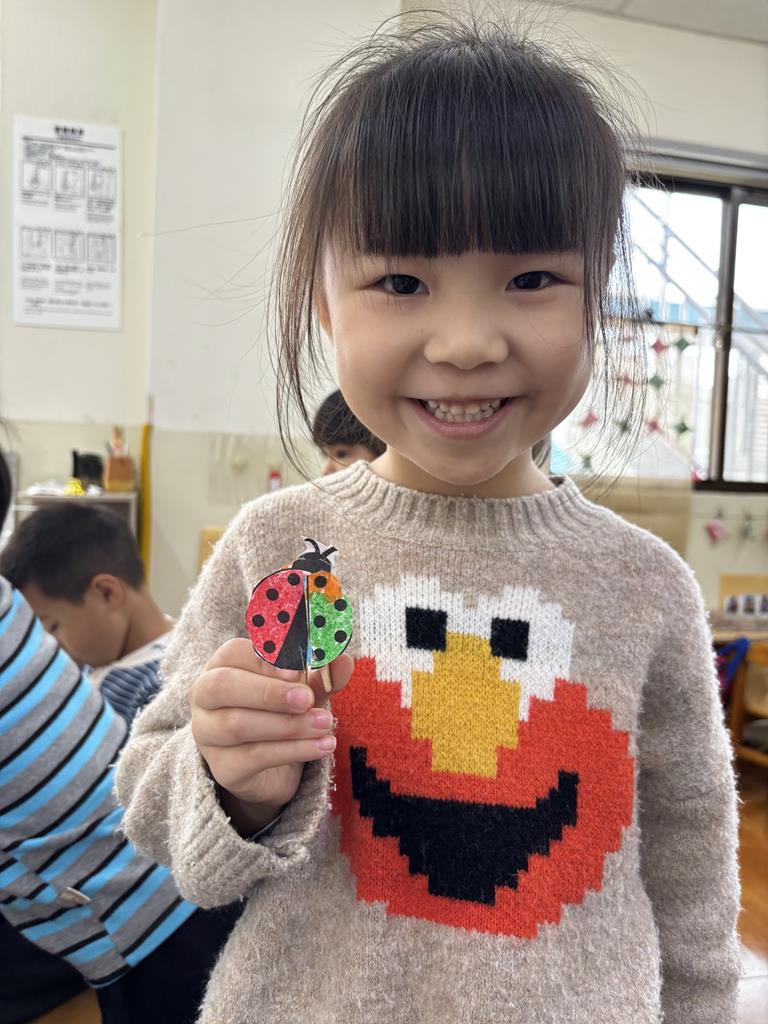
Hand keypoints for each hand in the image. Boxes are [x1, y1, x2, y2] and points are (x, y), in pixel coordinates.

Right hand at [190, 638, 352, 834]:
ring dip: (288, 724)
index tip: (297, 669)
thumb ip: (321, 675)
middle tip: (307, 699)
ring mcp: (208, 734)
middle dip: (267, 692)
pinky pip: (254, 757)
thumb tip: (342, 659)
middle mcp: (204, 697)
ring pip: (238, 724)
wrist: (275, 768)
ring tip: (325, 724)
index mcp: (223, 665)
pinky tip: (322, 747)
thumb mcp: (305, 690)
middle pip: (222, 686)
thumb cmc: (284, 713)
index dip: (264, 659)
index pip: (233, 653)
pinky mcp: (223, 768)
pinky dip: (293, 751)